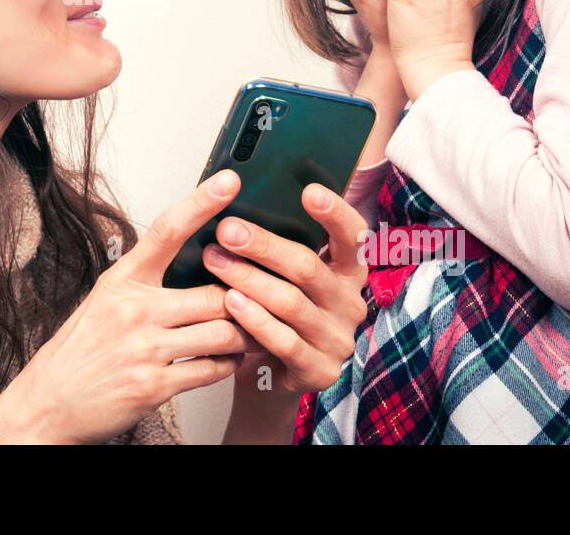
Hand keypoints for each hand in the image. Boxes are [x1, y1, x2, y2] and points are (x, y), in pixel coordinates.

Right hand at [0, 169, 261, 443]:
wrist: (47, 404)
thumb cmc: (81, 351)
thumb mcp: (104, 301)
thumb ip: (146, 283)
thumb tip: (196, 260)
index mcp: (122, 280)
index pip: (167, 231)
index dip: (201, 203)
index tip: (229, 181)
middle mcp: (134, 310)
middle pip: (214, 293)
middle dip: (241, 299)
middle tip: (256, 298)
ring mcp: (144, 349)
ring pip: (223, 332)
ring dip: (243, 336)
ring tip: (245, 333)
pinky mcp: (154, 386)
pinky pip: (213, 370)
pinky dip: (228, 365)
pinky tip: (224, 359)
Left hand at [203, 182, 368, 403]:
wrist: (269, 379)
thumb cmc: (273, 313)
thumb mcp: (283, 277)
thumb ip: (278, 245)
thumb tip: (241, 200)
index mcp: (348, 273)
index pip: (354, 237)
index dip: (335, 213)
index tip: (309, 191)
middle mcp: (350, 304)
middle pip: (308, 267)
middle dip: (264, 245)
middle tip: (226, 229)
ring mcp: (337, 340)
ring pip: (291, 302)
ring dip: (249, 279)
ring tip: (214, 261)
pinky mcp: (320, 371)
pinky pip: (284, 341)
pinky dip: (254, 320)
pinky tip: (229, 302)